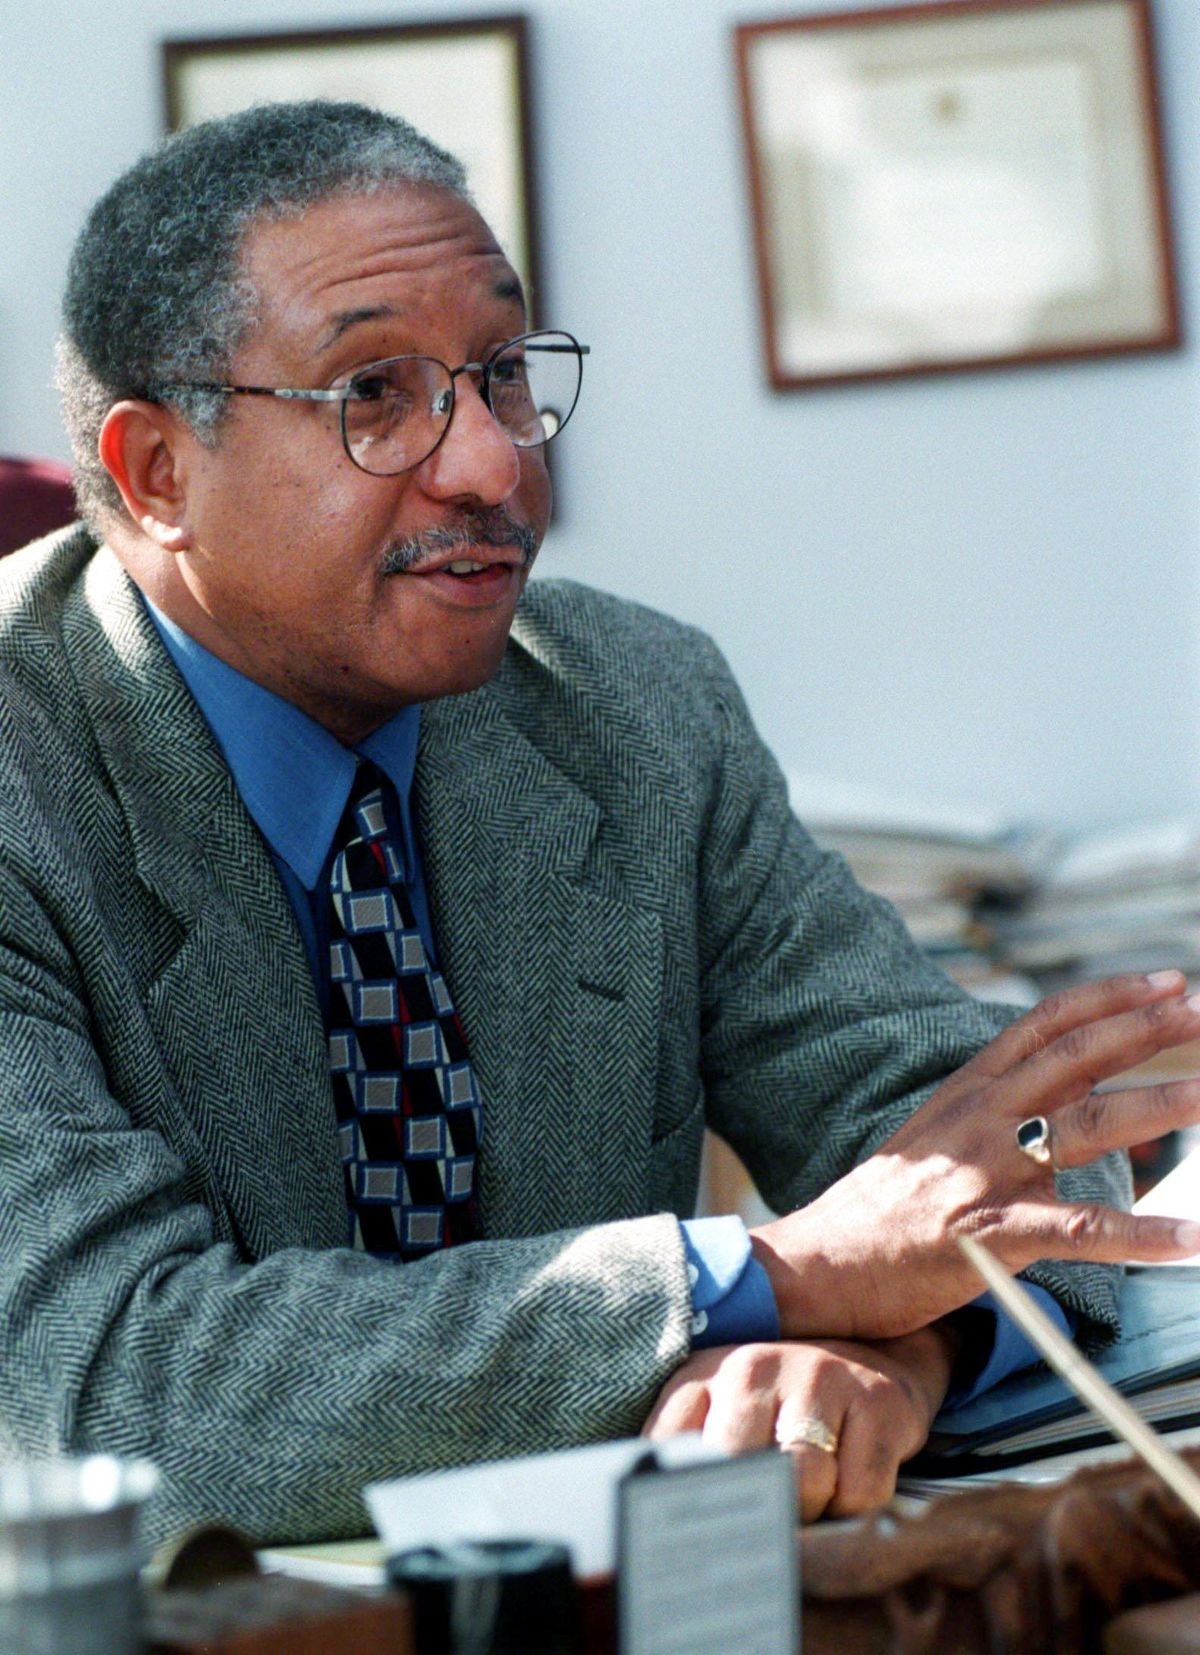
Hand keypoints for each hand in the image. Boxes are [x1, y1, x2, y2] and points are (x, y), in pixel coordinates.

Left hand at [643, 1325, 955, 1521]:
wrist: (868, 1364)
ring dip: (810, 1510)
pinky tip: (851, 1477)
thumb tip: (667, 1536)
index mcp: (702, 1376)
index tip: (695, 1529)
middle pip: (737, 1468)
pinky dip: (855, 1507)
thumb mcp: (719, 1424)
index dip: (681, 1498)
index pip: (669, 1446)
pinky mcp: (876, 1398)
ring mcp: (816, 1375)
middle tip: (765, 1518)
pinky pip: (860, 1491)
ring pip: (804, 1483)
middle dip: (754, 1509)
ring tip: (811, 1493)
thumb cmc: (779, 1412)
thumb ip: (687, 1463)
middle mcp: (751, 1366)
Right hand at [751, 971, 1199, 1341]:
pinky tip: (1188, 1239)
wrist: (823, 1259)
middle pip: (1077, 1059)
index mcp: (970, 1089)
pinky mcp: (991, 1233)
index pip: (1047, 1023)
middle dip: (1148, 1032)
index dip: (1110, 998)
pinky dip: (1140, 1235)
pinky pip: (1078, 1231)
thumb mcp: (939, 1133)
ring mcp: (986, 1171)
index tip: (1167, 982)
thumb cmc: (886, 1205)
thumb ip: (1006, 1108)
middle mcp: (982, 1117)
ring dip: (1159, 1106)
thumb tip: (1081, 1090)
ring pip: (1087, 1126)